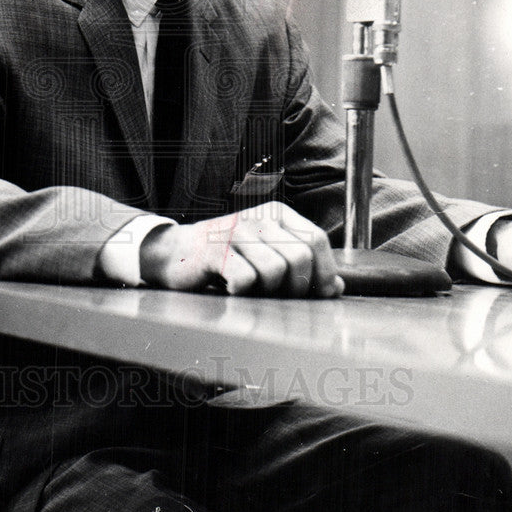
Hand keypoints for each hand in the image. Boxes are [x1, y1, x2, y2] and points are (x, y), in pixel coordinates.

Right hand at [140, 202, 343, 297]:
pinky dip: (241, 293)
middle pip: (300, 258)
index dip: (322, 273)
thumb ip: (302, 268)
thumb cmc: (226, 260)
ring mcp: (234, 230)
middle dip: (294, 287)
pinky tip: (230, 288)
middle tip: (275, 297)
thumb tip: (337, 286)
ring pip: (275, 271)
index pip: (317, 240)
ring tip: (250, 290)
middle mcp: (258, 216)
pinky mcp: (213, 248)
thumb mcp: (267, 257)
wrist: (174, 254)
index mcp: (277, 214)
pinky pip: (246, 279)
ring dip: (266, 292)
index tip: (315, 295)